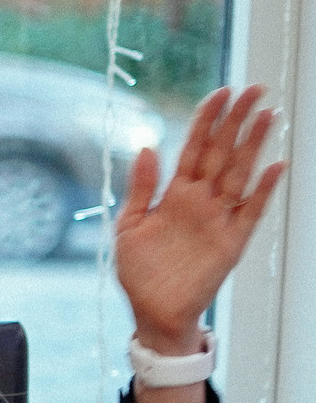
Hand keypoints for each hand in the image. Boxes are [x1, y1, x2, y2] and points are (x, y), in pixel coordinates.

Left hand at [116, 85, 284, 351]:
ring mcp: (218, 219)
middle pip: (222, 152)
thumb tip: (146, 146)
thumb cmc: (139, 271)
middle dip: (237, 121)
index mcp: (174, 194)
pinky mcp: (231, 241)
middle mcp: (200, 201)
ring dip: (253, 144)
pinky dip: (262, 190)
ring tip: (267, 114)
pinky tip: (274, 166)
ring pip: (240, 173)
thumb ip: (141, 187)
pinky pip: (250, 211)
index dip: (207, 120)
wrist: (151, 312)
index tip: (221, 93)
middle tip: (254, 90)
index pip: (194, 148)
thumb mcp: (128, 225)